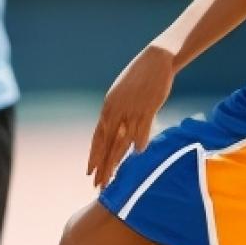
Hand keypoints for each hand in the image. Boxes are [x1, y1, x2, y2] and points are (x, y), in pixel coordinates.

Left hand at [87, 45, 175, 187]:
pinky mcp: (148, 107)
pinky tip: (137, 154)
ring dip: (117, 161)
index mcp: (108, 107)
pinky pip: (143, 128)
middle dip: (102, 166)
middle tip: (97, 184)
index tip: (90, 172)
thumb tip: (117, 130)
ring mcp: (132, 109)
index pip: (98, 138)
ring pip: (122, 141)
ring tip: (113, 178)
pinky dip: (140, 141)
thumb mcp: (122, 95)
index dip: (94, 156)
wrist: (155, 60)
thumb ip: (118, 113)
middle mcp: (116, 110)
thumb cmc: (138, 78)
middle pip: (106, 144)